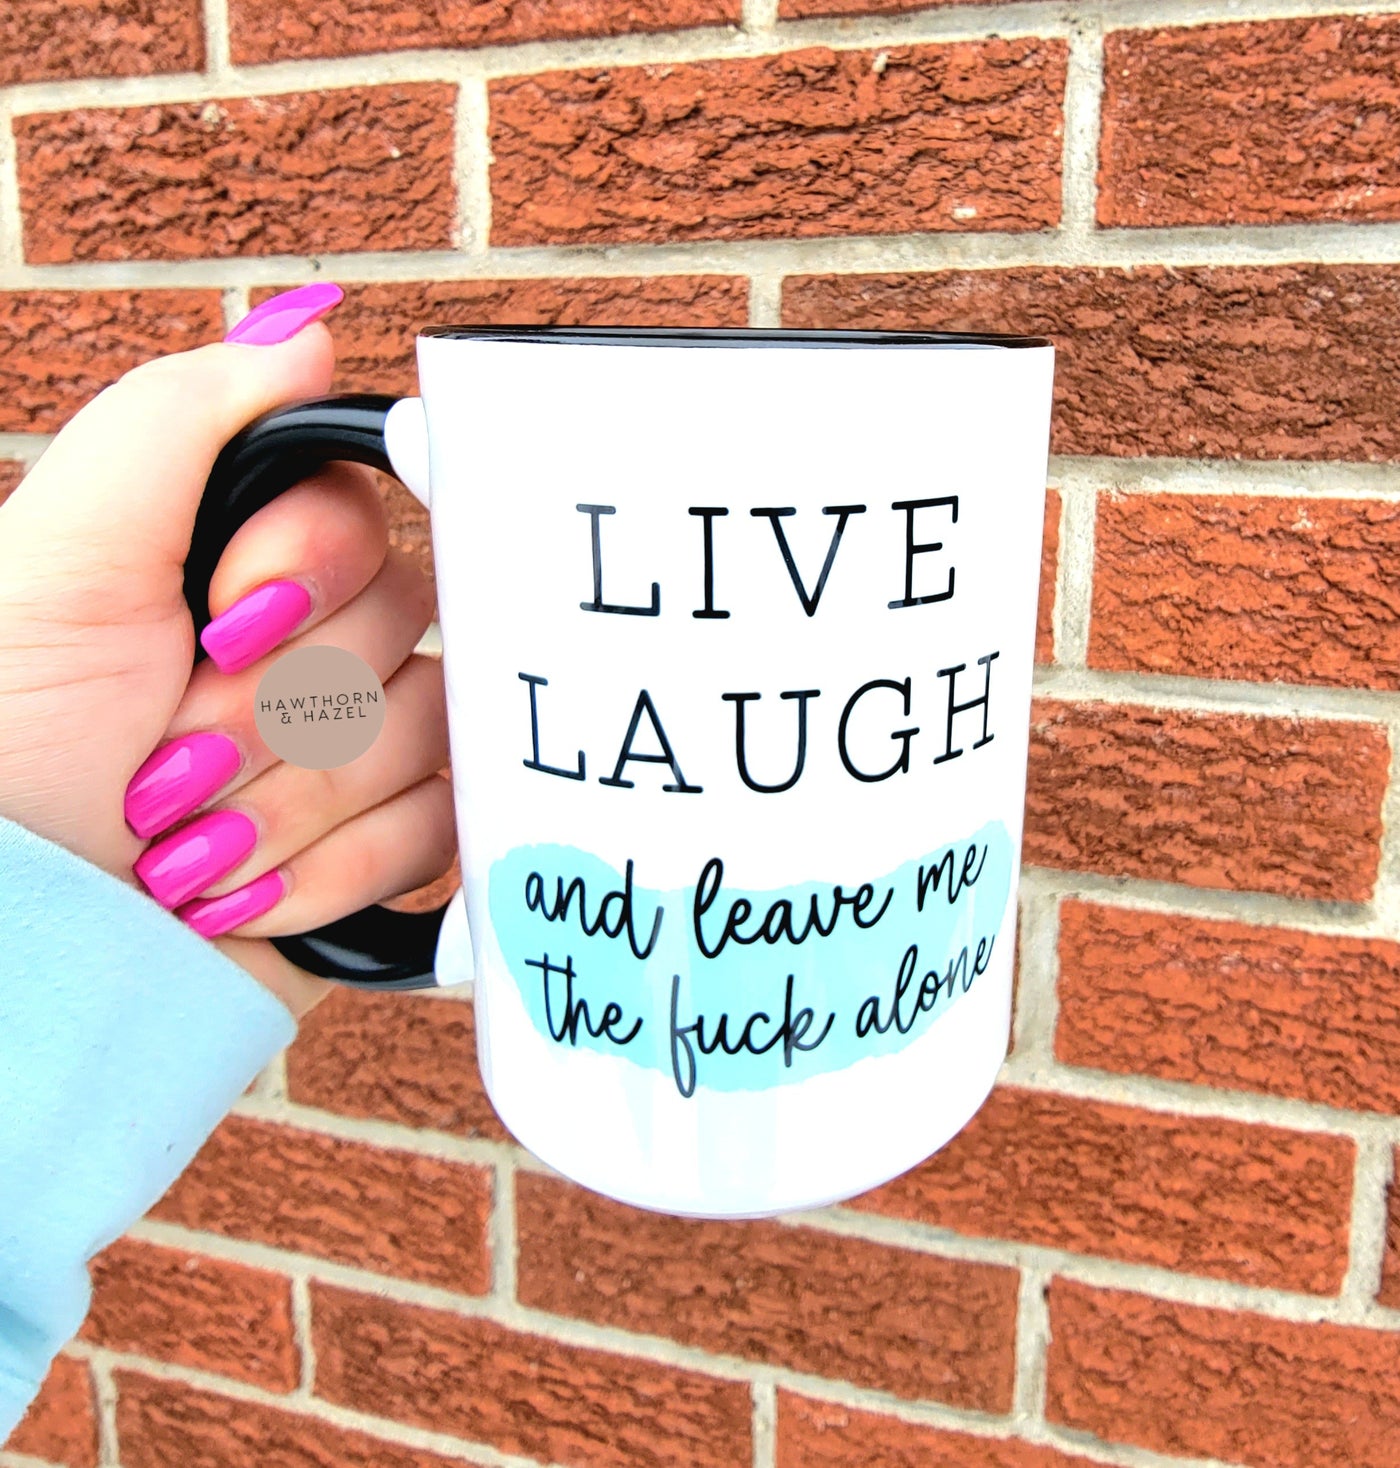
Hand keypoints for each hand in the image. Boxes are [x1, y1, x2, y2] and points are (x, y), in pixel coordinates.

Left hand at [0, 291, 454, 1015]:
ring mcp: (359, 750)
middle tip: (166, 764)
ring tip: (184, 855)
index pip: (361, 515)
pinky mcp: (391, 845)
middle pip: (404, 625)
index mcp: (234, 563)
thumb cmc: (5, 756)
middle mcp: (311, 645)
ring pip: (428, 731)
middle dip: (275, 711)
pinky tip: (244, 902)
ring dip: (292, 804)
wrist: (28, 959)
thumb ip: (177, 421)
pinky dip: (333, 872)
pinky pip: (445, 826)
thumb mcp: (55, 563)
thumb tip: (305, 330)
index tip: (210, 621)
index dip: (306, 571)